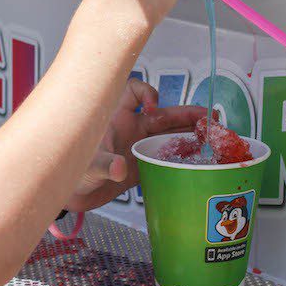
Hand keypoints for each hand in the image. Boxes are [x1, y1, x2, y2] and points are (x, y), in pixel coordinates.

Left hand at [63, 79, 205, 211]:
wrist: (72, 194)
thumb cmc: (72, 169)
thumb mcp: (86, 165)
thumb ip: (103, 166)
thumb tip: (118, 168)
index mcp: (114, 117)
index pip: (132, 91)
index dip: (145, 94)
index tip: (151, 108)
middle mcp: (129, 128)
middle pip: (162, 115)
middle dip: (186, 115)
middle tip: (209, 117)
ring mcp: (138, 146)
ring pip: (169, 135)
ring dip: (190, 134)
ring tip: (214, 135)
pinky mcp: (142, 165)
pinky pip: (167, 156)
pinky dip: (184, 157)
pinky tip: (199, 159)